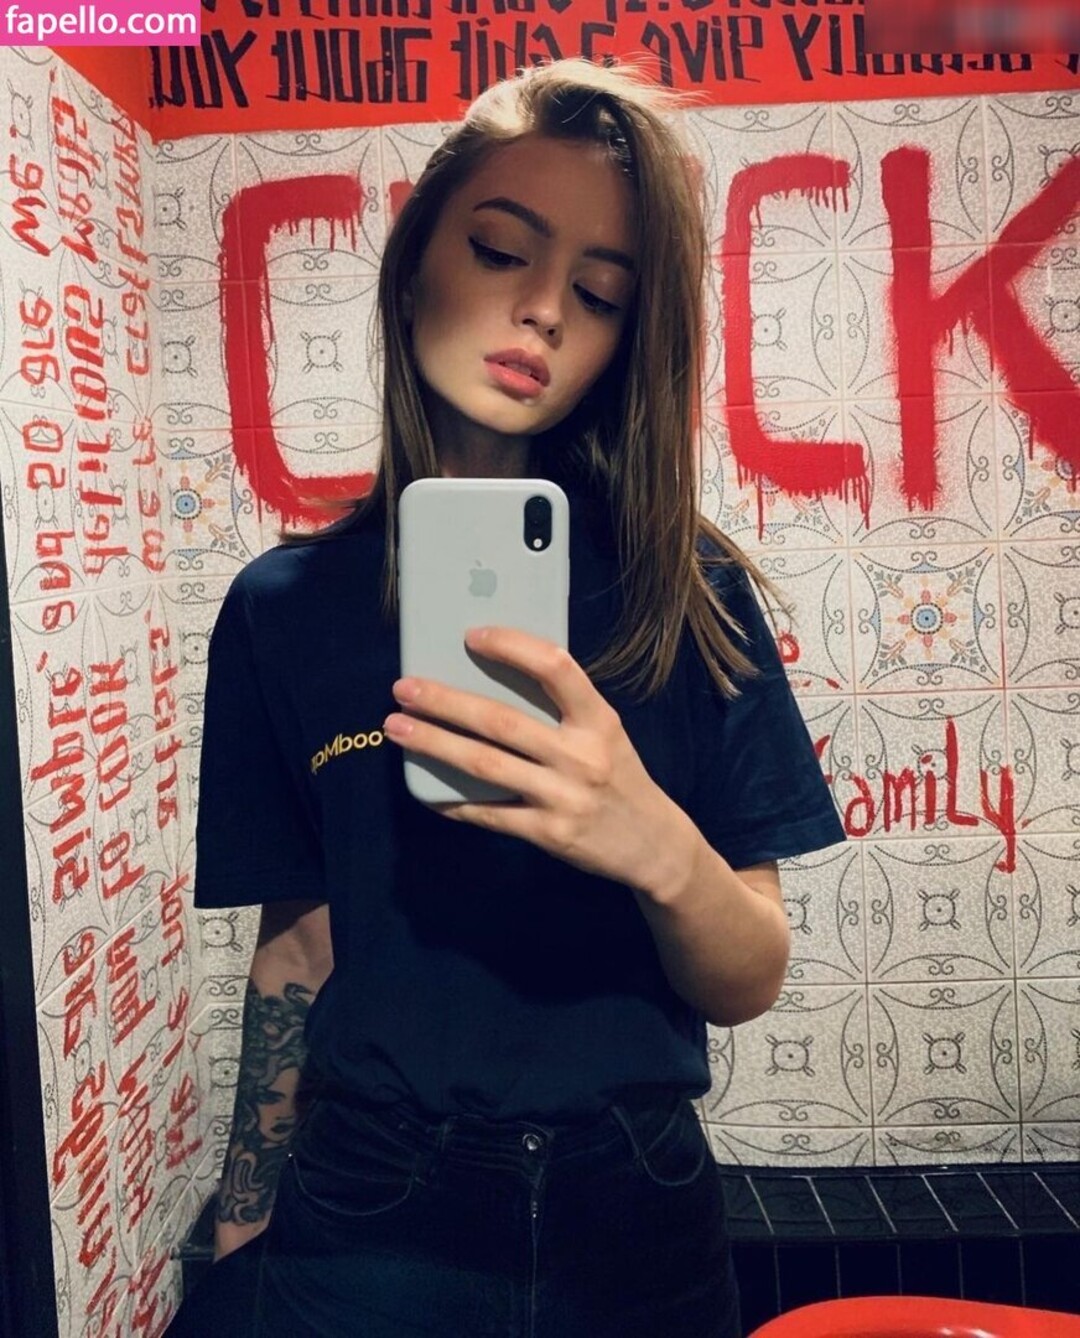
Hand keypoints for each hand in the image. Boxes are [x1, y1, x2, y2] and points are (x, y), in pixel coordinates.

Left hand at [382, 627, 695, 897]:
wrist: (654, 845)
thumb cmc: (619, 775)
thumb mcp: (605, 733)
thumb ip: (562, 708)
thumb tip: (491, 676)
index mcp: (599, 720)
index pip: (556, 668)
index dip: (512, 647)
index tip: (472, 636)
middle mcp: (582, 756)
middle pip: (502, 721)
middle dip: (446, 702)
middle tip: (404, 688)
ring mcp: (564, 798)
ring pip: (486, 765)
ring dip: (435, 744)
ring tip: (398, 727)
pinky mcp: (550, 834)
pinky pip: (490, 813)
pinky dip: (453, 800)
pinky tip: (425, 788)